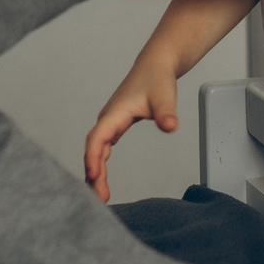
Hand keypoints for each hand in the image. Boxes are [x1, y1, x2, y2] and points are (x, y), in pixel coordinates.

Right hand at [84, 54, 180, 203]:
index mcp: (114, 113)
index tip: (94, 176)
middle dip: (94, 173)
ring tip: (101, 196)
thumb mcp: (164, 95)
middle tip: (101, 198)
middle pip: (94, 149)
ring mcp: (110, 123)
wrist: (155, 66)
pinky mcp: (115, 126)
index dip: (93, 157)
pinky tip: (101, 180)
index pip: (97, 138)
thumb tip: (171, 127)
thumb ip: (166, 112)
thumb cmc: (158, 79)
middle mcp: (108, 119)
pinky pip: (102, 149)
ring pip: (96, 151)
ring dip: (95, 172)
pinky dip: (100, 165)